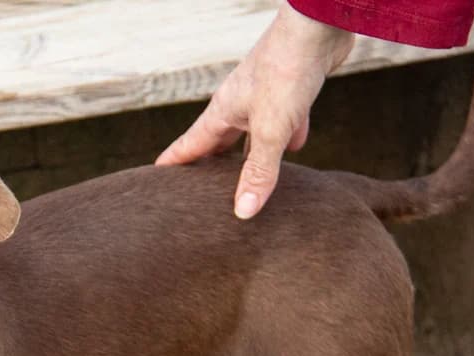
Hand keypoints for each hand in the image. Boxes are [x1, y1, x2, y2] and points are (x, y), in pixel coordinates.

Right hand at [156, 3, 353, 218]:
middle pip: (218, 141)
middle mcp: (238, 103)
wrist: (317, 24)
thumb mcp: (271, 130)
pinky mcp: (290, 88)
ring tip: (244, 177)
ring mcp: (264, 95)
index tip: (156, 179)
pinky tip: (295, 147)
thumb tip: (243, 212)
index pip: (190, 144)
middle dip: (210, 165)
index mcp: (222, 112)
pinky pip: (283, 119)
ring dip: (248, 154)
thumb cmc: (286, 71)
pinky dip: (286, 136)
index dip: (173, 163)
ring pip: (251, 132)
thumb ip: (259, 172)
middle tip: (198, 189)